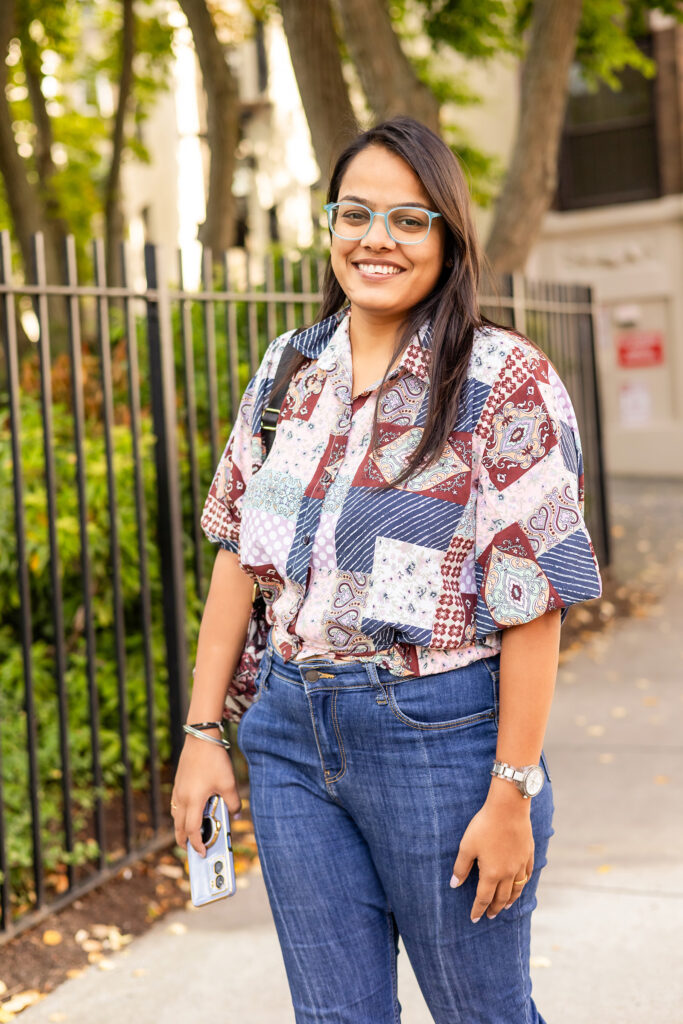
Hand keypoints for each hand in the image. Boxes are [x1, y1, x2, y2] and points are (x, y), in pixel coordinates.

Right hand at [171, 735, 241, 855]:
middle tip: (192, 849)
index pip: (191, 830)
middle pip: (178, 827)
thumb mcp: (228, 783)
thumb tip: (237, 815)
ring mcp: (178, 790)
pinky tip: (192, 811)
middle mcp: (182, 797)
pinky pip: (176, 804)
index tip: (202, 853)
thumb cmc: (214, 760)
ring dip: (181, 827)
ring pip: (175, 815)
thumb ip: (234, 802)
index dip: (196, 844)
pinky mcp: (178, 782)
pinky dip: (181, 814)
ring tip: (191, 832)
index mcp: (193, 801)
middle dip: (183, 840)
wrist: (201, 738)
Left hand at [451, 784, 533, 921]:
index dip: (478, 909)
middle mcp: (508, 873)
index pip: (484, 898)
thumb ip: (461, 867)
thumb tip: (454, 884)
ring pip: (516, 889)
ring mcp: (520, 864)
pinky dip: (522, 884)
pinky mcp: (528, 854)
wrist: (508, 808)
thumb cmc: (485, 825)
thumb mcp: (467, 846)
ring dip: (510, 900)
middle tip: (490, 916)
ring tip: (505, 906)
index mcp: (491, 873)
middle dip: (494, 908)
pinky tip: (520, 884)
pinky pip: (526, 875)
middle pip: (501, 897)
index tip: (474, 918)